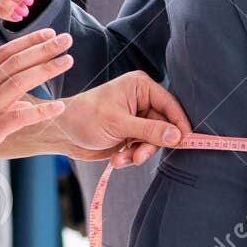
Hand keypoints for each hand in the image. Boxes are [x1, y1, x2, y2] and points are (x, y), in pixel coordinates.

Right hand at [0, 29, 73, 187]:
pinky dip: (41, 111)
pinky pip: (18, 117)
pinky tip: (59, 107)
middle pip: (14, 62)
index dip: (27, 42)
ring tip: (67, 60)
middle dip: (42, 48)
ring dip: (46, 69)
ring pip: (18, 82)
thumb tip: (23, 102)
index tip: (47, 33)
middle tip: (66, 38)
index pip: (2, 54)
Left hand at [53, 71, 191, 167]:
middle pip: (164, 126)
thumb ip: (150, 130)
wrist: (62, 133)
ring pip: (154, 141)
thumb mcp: (119, 124)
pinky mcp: (131, 134)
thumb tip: (178, 136)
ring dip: (139, 153)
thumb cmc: (85, 118)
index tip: (185, 142)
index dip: (179, 124)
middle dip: (151, 144)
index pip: (170, 104)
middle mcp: (142, 101)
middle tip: (139, 156)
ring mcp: (137, 119)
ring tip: (122, 159)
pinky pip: (143, 148)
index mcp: (141, 87)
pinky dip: (132, 156)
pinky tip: (117, 159)